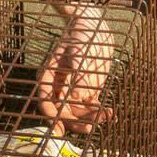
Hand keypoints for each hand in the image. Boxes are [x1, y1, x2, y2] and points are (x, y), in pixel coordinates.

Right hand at [36, 5, 114, 134]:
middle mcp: (59, 87)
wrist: (94, 26)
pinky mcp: (89, 89)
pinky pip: (91, 107)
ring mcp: (74, 89)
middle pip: (63, 112)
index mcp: (49, 77)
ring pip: (78, 112)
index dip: (51, 117)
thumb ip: (77, 75)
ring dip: (91, 118)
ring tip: (107, 116)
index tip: (59, 130)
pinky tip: (110, 115)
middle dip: (75, 122)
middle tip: (90, 128)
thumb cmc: (81, 36)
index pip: (45, 102)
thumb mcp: (78, 53)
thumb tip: (76, 98)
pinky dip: (99, 113)